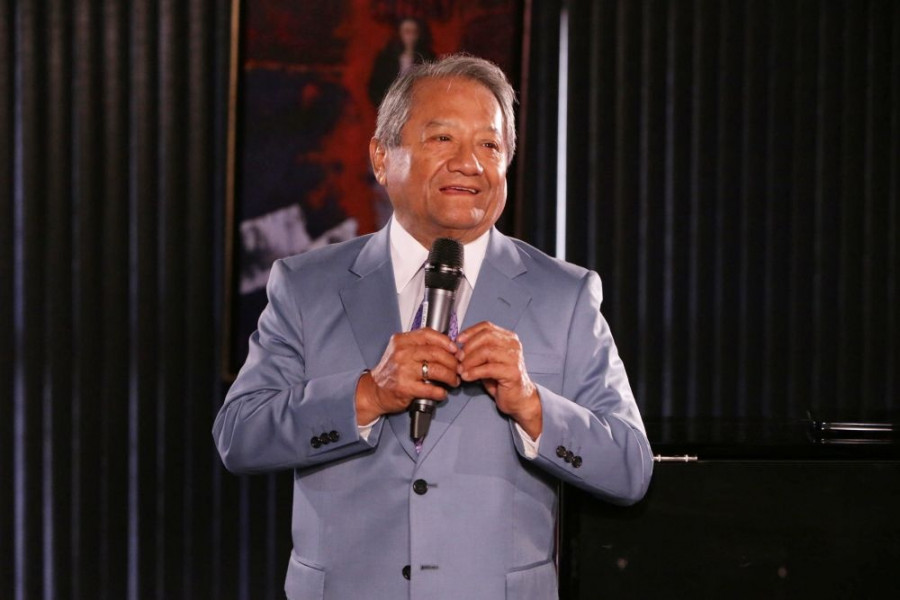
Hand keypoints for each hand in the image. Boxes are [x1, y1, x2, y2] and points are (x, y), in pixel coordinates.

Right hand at [356, 328, 459, 424]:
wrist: (373, 391)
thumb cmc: (389, 372)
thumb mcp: (399, 351)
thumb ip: (418, 346)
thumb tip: (446, 346)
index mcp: (401, 341)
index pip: (428, 334)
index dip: (445, 341)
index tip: (455, 349)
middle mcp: (402, 354)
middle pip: (436, 352)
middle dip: (452, 361)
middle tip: (458, 368)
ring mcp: (403, 370)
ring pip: (436, 370)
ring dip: (450, 376)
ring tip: (454, 380)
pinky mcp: (405, 387)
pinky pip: (430, 389)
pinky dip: (440, 392)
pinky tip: (442, 392)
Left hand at [456, 322, 541, 437]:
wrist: (519, 398)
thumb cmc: (502, 379)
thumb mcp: (488, 360)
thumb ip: (478, 350)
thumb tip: (458, 347)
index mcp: (508, 338)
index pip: (487, 327)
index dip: (470, 332)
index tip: (458, 340)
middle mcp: (513, 345)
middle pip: (486, 337)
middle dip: (468, 347)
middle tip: (459, 358)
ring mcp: (515, 358)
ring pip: (486, 351)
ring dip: (469, 361)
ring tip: (462, 370)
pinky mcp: (513, 372)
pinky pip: (488, 369)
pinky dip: (474, 372)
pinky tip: (467, 377)